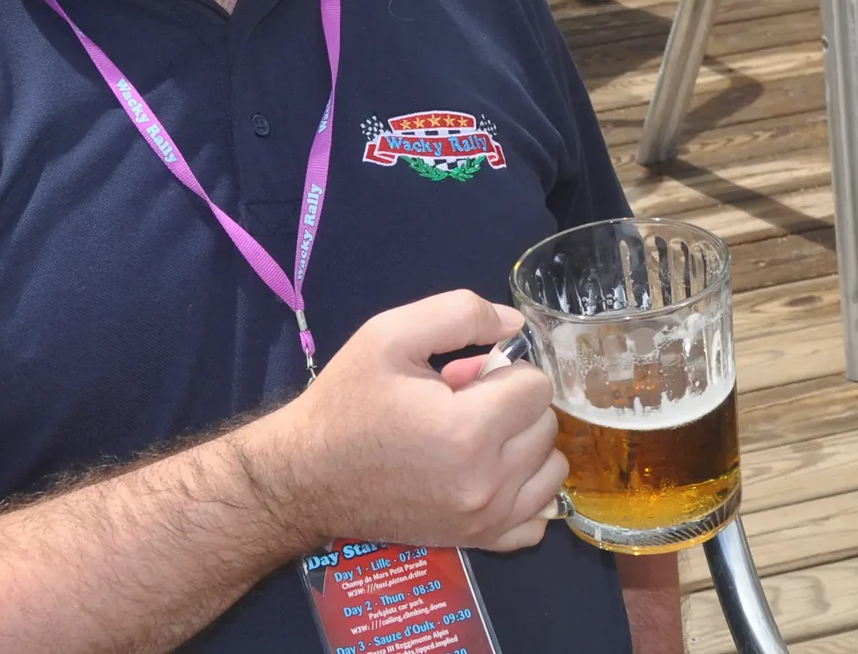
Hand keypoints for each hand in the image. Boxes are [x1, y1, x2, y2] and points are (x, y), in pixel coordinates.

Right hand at [235, 291, 566, 553]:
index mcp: (467, 429)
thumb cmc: (346, 403)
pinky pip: (538, 519)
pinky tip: (489, 476)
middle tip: (459, 402)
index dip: (501, 369)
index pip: (536, 385)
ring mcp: (486, 519)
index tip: (462, 375)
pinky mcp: (481, 542)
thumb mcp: (387, 335)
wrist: (307, 477)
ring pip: (550, 468)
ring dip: (522, 445)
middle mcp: (487, 482)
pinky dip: (524, 493)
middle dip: (510, 403)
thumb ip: (459, 314)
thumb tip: (515, 323)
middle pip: (545, 424)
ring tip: (474, 437)